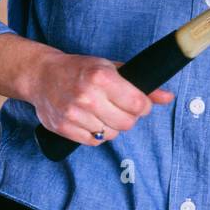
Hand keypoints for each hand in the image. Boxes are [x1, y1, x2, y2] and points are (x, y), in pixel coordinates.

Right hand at [30, 50, 174, 145]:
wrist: (41, 75)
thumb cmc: (79, 70)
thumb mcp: (111, 69)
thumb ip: (141, 84)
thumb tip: (168, 97)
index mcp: (101, 77)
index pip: (138, 104)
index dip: (143, 106)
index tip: (139, 104)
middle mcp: (88, 96)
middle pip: (127, 123)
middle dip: (129, 117)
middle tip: (120, 108)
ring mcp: (74, 113)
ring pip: (111, 134)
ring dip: (111, 126)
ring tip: (102, 112)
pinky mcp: (64, 127)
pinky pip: (94, 141)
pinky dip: (97, 133)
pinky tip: (91, 119)